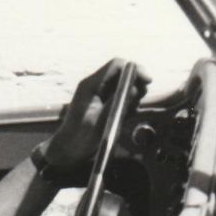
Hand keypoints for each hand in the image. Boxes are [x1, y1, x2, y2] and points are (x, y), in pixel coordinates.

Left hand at [34, 58, 150, 170]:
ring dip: (132, 96)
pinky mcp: (104, 104)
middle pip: (123, 73)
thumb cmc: (80, 137)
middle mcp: (95, 86)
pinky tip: (125, 116)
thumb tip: (135, 88)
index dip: (134, 69)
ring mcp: (100, 95)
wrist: (68, 150)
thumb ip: (118, 103)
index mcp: (91, 85)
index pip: (116, 65)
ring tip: (128, 112)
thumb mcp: (101, 120)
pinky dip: (128, 104)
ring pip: (124, 85)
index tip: (147, 81)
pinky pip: (121, 97)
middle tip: (138, 101)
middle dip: (135, 84)